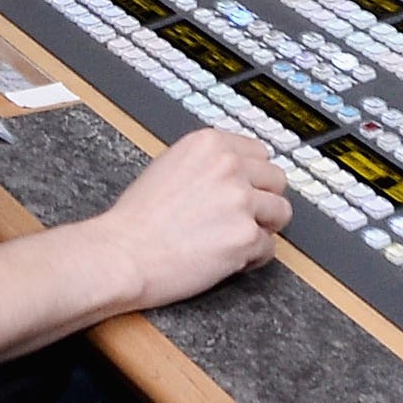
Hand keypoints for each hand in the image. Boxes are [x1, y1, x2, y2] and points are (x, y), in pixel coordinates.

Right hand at [98, 128, 291, 309]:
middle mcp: (229, 166)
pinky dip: (252, 258)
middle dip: (264, 200)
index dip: (254, 176)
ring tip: (236, 240)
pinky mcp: (245, 237)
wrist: (122, 254)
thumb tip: (234, 172)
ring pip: (281, 212)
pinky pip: (268, 248)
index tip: (247, 190)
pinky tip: (228, 260)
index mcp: (210, 143)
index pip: (260, 152)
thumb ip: (207, 163)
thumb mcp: (169, 166)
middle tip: (243, 218)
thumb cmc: (135, 220)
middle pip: (277, 179)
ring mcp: (240, 201)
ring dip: (263, 228)